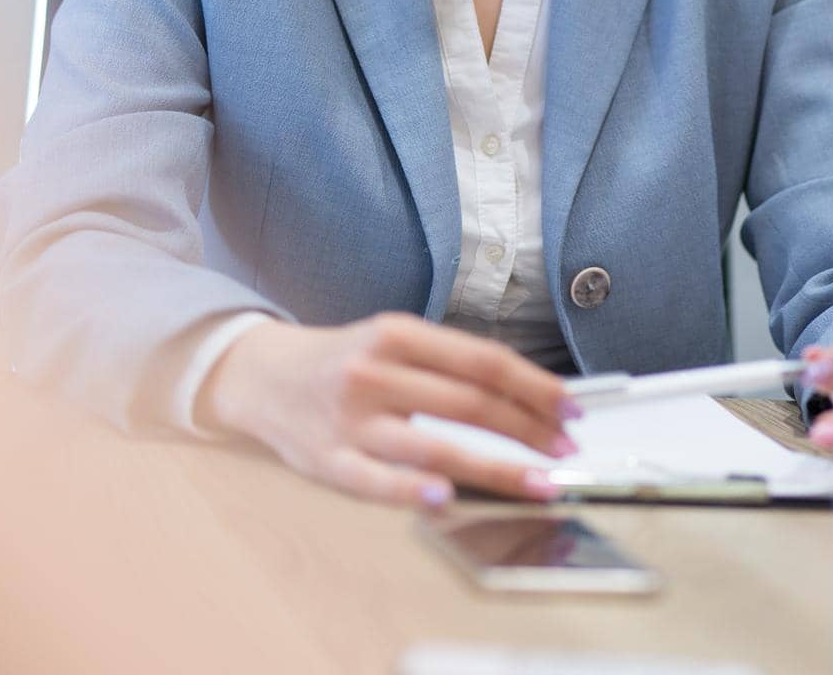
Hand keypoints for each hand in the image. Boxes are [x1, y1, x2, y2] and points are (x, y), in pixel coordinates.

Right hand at [197, 311, 582, 508]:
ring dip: (497, 467)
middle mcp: (376, 372)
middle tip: (566, 449)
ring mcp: (352, 419)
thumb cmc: (343, 362)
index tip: (570, 408)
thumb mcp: (392, 342)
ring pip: (436, 445)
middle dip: (529, 428)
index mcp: (397, 334)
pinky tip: (450, 499)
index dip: (534, 385)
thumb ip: (447, 365)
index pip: (483, 361)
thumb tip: (522, 398)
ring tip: (539, 482)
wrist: (262, 376)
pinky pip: (379, 481)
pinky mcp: (330, 462)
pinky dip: (416, 491)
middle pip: (469, 402)